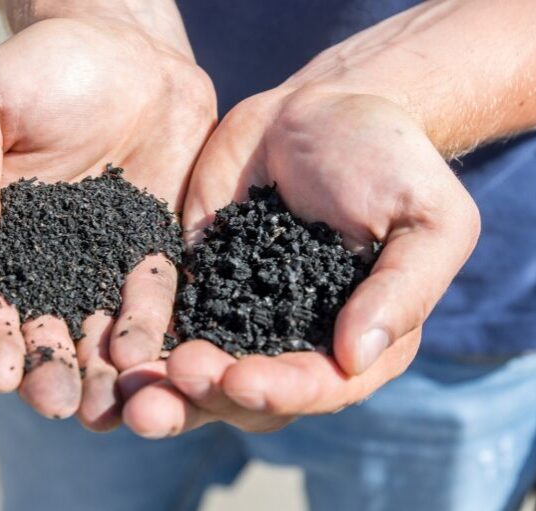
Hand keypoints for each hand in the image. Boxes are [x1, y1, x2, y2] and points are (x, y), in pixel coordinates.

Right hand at [0, 17, 214, 428]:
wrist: (126, 51)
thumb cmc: (40, 68)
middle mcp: (52, 261)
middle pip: (46, 330)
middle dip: (52, 370)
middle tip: (60, 404)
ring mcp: (108, 260)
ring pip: (104, 328)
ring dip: (107, 369)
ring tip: (114, 405)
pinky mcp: (157, 248)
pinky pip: (159, 295)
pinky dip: (158, 327)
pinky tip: (162, 355)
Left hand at [122, 89, 479, 436]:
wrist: (323, 111)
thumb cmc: (390, 161)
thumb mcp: (426, 218)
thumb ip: (403, 289)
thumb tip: (356, 357)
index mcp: (354, 341)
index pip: (317, 386)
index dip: (279, 391)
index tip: (240, 379)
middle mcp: (291, 341)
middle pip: (246, 394)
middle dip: (205, 399)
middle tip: (165, 389)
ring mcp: (237, 315)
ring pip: (196, 371)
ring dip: (161, 388)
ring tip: (128, 388)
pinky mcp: (196, 282)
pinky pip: (163, 320)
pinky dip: (139, 339)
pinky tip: (110, 350)